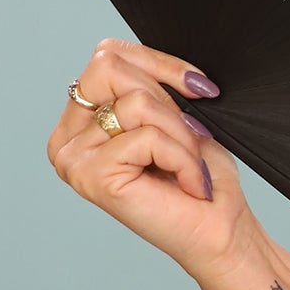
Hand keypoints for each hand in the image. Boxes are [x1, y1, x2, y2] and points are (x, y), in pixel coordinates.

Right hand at [46, 39, 257, 277]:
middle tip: (189, 140)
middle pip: (111, 67)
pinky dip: (182, 157)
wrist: (222, 234)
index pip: (107, 55)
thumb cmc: (201, 181)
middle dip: (167, 99)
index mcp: (80, 122)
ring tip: (190, 168)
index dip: (160, 64)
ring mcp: (74, 159)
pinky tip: (187, 185)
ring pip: (136, 103)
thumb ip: (148, 85)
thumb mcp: (176, 118)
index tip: (200, 88)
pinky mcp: (92, 176)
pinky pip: (147, 136)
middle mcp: (67, 140)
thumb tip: (142, 60)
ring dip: (181, 135)